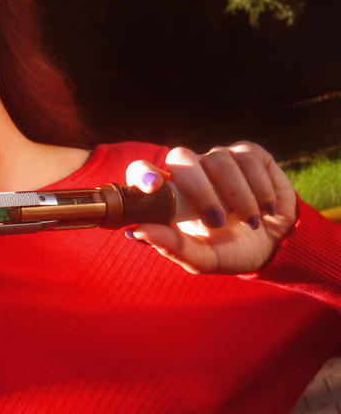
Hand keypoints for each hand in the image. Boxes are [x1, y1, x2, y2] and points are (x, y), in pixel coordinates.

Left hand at [125, 141, 296, 274]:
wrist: (277, 246)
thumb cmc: (230, 251)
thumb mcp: (203, 258)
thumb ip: (172, 246)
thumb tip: (136, 230)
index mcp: (169, 194)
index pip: (141, 171)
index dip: (142, 174)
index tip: (154, 188)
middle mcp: (190, 171)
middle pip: (181, 157)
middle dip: (199, 190)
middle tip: (216, 222)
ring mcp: (218, 160)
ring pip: (219, 161)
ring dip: (238, 197)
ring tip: (250, 223)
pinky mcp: (249, 155)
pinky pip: (249, 160)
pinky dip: (260, 189)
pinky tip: (266, 209)